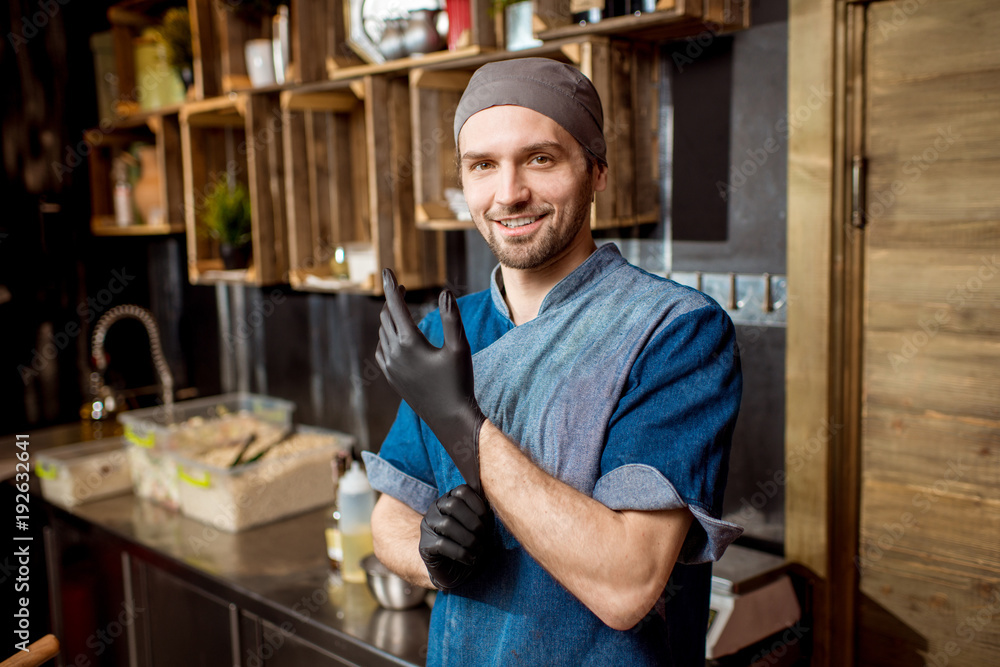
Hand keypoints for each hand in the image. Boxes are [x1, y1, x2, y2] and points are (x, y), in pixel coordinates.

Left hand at [375, 268, 485, 493]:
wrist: (449, 418)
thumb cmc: (458, 382)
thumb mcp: (460, 348)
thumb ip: (451, 318)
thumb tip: (444, 292)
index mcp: (409, 342)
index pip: (395, 305)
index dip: (390, 285)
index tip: (385, 269)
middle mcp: (394, 353)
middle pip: (386, 317)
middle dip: (392, 300)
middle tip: (399, 288)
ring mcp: (390, 367)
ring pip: (382, 333)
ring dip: (389, 318)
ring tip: (398, 309)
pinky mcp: (391, 378)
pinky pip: (381, 350)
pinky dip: (385, 337)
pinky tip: (393, 337)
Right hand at [419, 485, 493, 589]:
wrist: (457, 572)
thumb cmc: (472, 544)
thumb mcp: (481, 525)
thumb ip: (484, 512)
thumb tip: (496, 501)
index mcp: (450, 499)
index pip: (462, 490)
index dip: (478, 504)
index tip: (487, 520)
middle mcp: (435, 508)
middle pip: (453, 505)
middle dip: (473, 522)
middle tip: (483, 536)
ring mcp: (427, 526)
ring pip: (447, 524)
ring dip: (469, 539)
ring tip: (478, 550)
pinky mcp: (425, 545)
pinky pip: (442, 544)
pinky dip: (461, 553)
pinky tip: (470, 559)